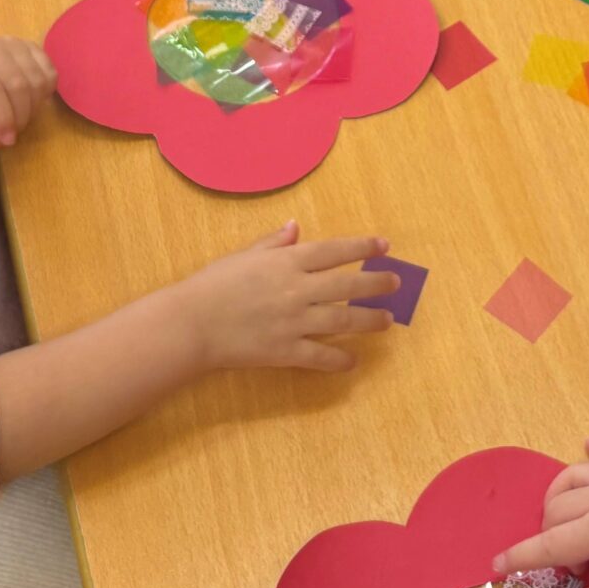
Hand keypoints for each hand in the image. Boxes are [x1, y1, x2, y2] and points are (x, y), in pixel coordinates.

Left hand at [0, 32, 55, 149]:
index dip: (3, 119)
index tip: (6, 140)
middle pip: (19, 86)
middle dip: (20, 117)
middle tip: (12, 133)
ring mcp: (15, 43)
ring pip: (37, 81)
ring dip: (33, 108)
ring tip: (19, 118)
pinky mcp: (31, 46)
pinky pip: (49, 73)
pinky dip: (45, 93)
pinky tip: (30, 101)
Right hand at [172, 222, 395, 373]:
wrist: (192, 324)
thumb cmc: (213, 284)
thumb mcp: (243, 255)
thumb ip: (273, 243)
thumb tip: (295, 226)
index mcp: (286, 262)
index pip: (334, 251)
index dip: (362, 247)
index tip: (384, 246)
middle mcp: (297, 289)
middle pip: (348, 285)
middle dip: (376, 283)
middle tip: (396, 283)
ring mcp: (294, 322)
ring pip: (343, 321)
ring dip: (369, 320)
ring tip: (387, 321)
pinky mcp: (286, 351)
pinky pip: (321, 356)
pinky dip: (339, 360)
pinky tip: (353, 361)